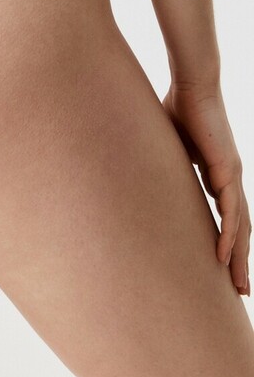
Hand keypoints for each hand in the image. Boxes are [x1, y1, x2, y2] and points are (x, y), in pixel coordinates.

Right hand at [162, 81, 249, 295]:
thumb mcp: (167, 146)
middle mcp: (230, 178)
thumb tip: (136, 173)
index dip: (228, 242)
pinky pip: (231, 210)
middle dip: (241, 261)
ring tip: (238, 285)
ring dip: (240, 257)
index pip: (228, 216)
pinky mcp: (228, 169)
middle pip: (240, 228)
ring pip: (241, 226)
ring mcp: (232, 175)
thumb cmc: (178, 108)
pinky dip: (230, 235)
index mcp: (218, 174)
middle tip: (240, 291)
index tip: (223, 267)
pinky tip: (225, 256)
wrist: (194, 85)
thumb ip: (161, 163)